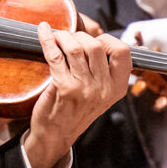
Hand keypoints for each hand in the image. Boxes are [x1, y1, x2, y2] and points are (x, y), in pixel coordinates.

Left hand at [23, 22, 130, 167]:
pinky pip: (55, 55)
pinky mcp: (64, 87)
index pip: (123, 52)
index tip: (94, 38)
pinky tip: (43, 32)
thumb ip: (104, 71)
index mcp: (117, 88)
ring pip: (76, 48)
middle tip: (69, 38)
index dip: (107, 39)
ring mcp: (84, 88)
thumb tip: (97, 38)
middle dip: (79, 36)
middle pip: (96, 46)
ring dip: (63, 37)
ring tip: (57, 37)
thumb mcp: (101, 95)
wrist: (56, 135)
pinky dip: (47, 40)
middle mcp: (104, 89)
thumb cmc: (76, 110)